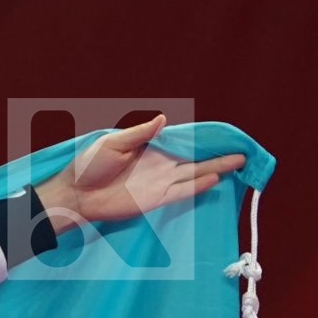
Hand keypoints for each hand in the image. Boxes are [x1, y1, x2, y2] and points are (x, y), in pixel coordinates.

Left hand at [34, 114, 246, 234]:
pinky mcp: (153, 199)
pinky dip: (196, 186)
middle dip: (218, 153)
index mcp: (151, 147)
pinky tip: (214, 179)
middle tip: (243, 149)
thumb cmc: (88, 166)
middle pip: (195, 157)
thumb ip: (139, 133)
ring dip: (215, 168)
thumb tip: (164, 118)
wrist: (74, 195)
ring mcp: (158, 182)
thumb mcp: (112, 143)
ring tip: (238, 162)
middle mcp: (159, 164)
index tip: (225, 133)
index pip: (183, 140)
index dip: (204, 137)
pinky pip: (180, 192)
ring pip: (193, 173)